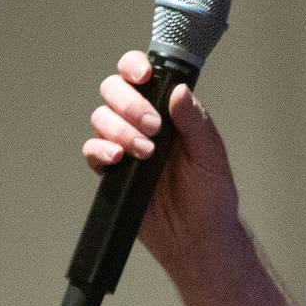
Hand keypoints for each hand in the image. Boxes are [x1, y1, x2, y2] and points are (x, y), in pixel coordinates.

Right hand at [84, 50, 241, 276]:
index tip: (143, 76)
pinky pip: (94, 150)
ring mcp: (125, 145)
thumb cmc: (211, 196)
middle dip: (128, 102)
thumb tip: (180, 90)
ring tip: (144, 151)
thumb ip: (196, 122)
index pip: (144, 76)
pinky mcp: (112, 171)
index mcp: (169, 112)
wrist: (196, 239)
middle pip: (114, 90)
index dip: (135, 67)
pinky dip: (101, 150)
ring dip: (119, 128)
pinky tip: (119, 159)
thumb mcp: (211, 156)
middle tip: (152, 126)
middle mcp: (144, 123)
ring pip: (101, 117)